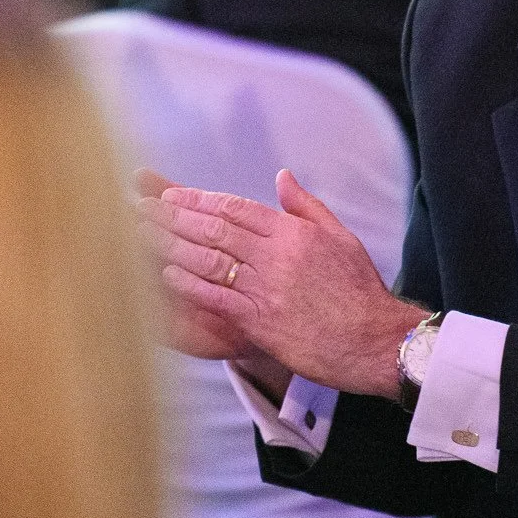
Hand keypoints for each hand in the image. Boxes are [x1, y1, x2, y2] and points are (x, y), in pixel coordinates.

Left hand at [153, 170, 426, 399]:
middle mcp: (276, 256)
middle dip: (175, 218)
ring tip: (142, 234)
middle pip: (216, 229)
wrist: (375, 341)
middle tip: (143, 209)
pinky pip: (217, 298)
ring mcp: (266, 289)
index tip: (172, 196)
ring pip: (210, 260)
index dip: (200, 201)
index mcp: (293, 233)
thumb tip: (282, 176)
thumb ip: (306, 206)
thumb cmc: (361, 291)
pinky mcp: (261, 322)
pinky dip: (190, 284)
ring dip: (173, 246)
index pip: (237, 208)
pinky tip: (167, 274)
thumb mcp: (341, 237)